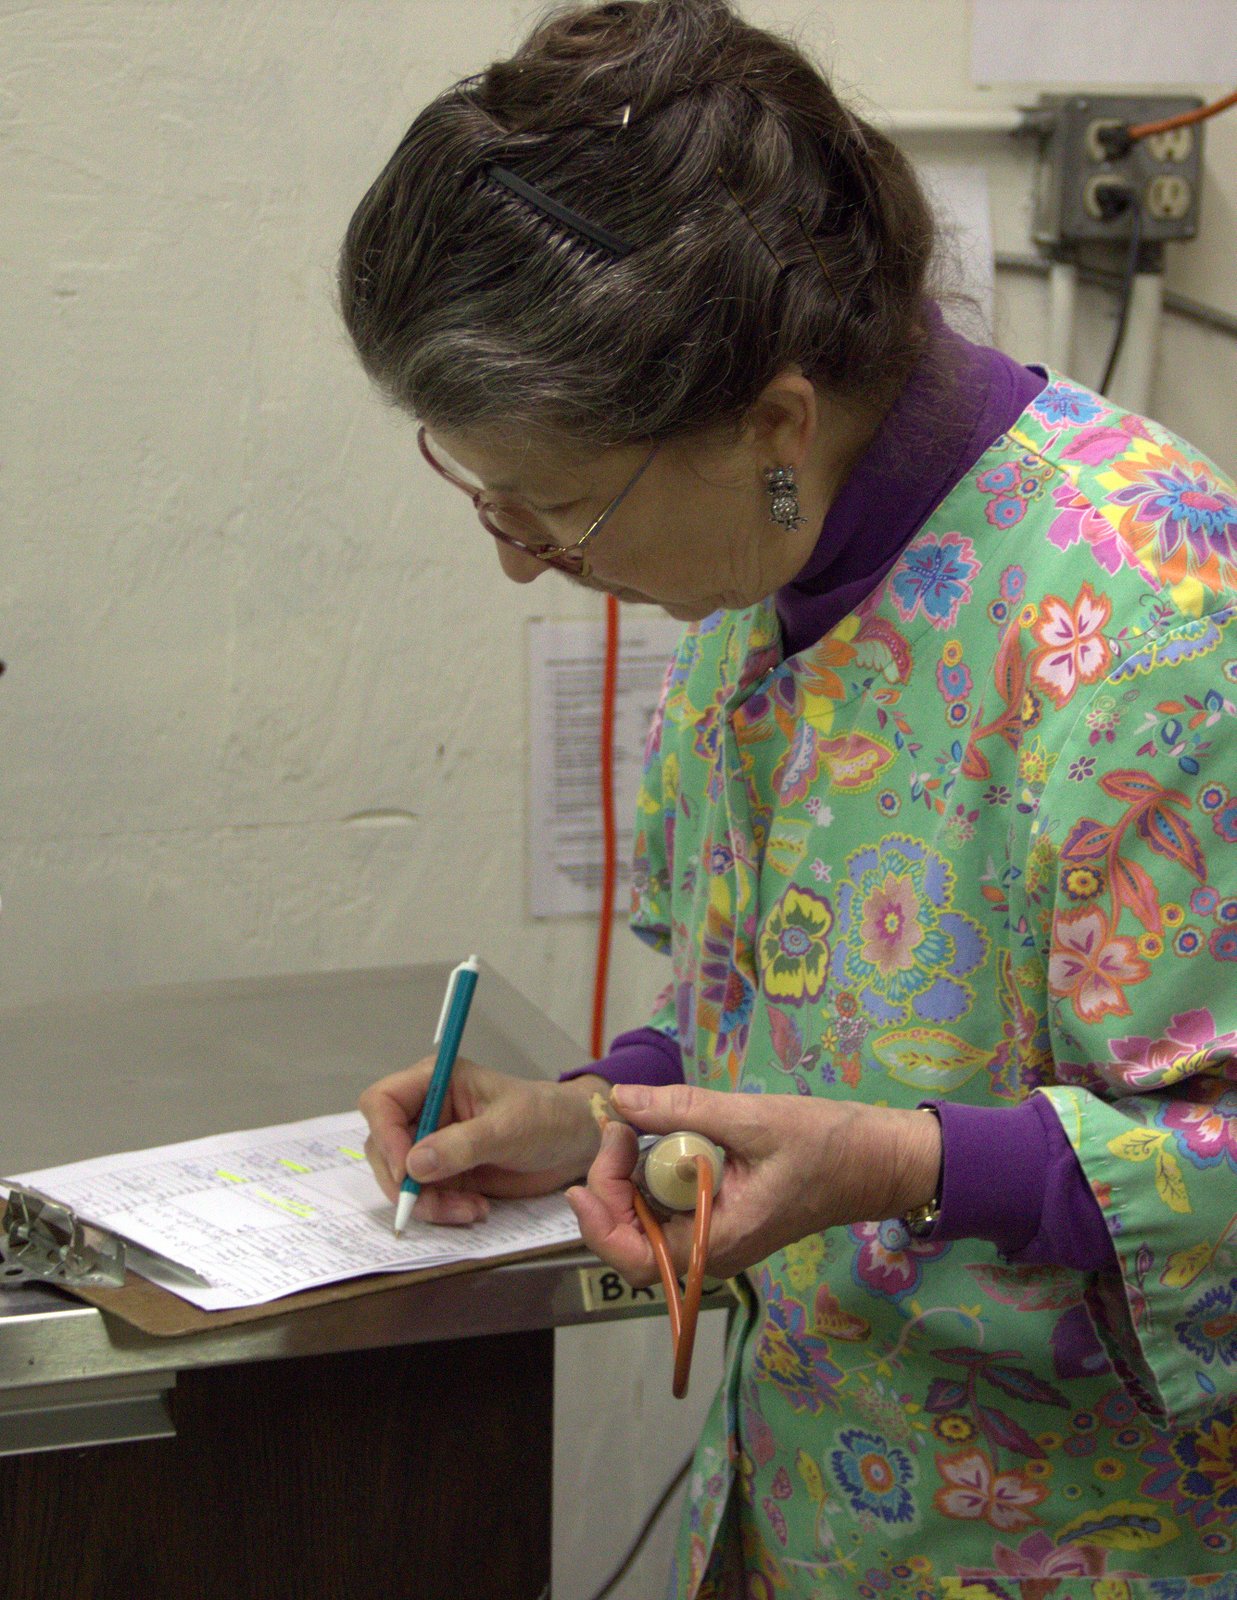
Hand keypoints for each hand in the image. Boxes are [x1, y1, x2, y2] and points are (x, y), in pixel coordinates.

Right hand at [358, 1060, 607, 1225]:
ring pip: (401, 1179)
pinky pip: (425, 1197)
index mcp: (436, 1082)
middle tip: (433, 1204)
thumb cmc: (547, 1117)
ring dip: (427, 1202)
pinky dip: (442, 1210)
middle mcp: (427, 1112)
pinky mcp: (446, 1173)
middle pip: (383, 1147)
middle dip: (404, 1182)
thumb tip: (414, 1165)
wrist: (575, 1143)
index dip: (385, 1137)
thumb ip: (462, 1145)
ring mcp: (434, 1145)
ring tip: (468, 1210)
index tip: (406, 1171)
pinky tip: (476, 1209)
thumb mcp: (508, 1127)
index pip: (381, 1102)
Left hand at [566, 1083, 940, 1283]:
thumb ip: (685, 1109)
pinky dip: (650, 1179)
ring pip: (644, 1229)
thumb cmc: (827, 1144)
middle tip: (616, 1132)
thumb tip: (621, 1099)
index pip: (633, 1254)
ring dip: (625, 1183)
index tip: (610, 1143)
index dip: (602, 1211)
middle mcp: (710, 1252)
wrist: (878, 1162)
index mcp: (718, 1242)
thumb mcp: (754, 1118)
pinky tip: (653, 1141)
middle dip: (608, 1192)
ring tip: (630, 1130)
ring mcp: (714, 1238)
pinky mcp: (719, 1219)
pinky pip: (667, 1212)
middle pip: (630, 1245)